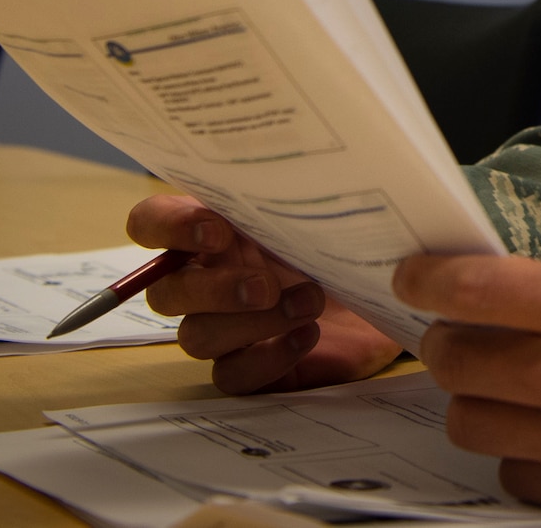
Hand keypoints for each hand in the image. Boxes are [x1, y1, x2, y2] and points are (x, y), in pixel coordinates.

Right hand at [126, 193, 401, 392]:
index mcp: (211, 230)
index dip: (167, 228)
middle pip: (166, 292)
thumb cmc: (344, 237)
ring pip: (197, 337)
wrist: (390, 289)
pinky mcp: (252, 366)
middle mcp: (207, 280)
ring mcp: (226, 327)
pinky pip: (231, 377)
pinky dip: (268, 358)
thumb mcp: (315, 206)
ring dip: (252, 323)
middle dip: (212, 290)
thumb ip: (283, 189)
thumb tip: (283, 163)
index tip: (217, 231)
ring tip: (310, 301)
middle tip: (266, 285)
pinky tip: (308, 335)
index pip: (150, 223)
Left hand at [395, 253, 540, 517]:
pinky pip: (515, 473)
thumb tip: (500, 297)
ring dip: (477, 400)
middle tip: (458, 337)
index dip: (427, 281)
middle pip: (455, 361)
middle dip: (445, 343)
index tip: (414, 279)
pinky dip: (522, 452)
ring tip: (508, 388)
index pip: (475, 290)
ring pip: (470, 422)